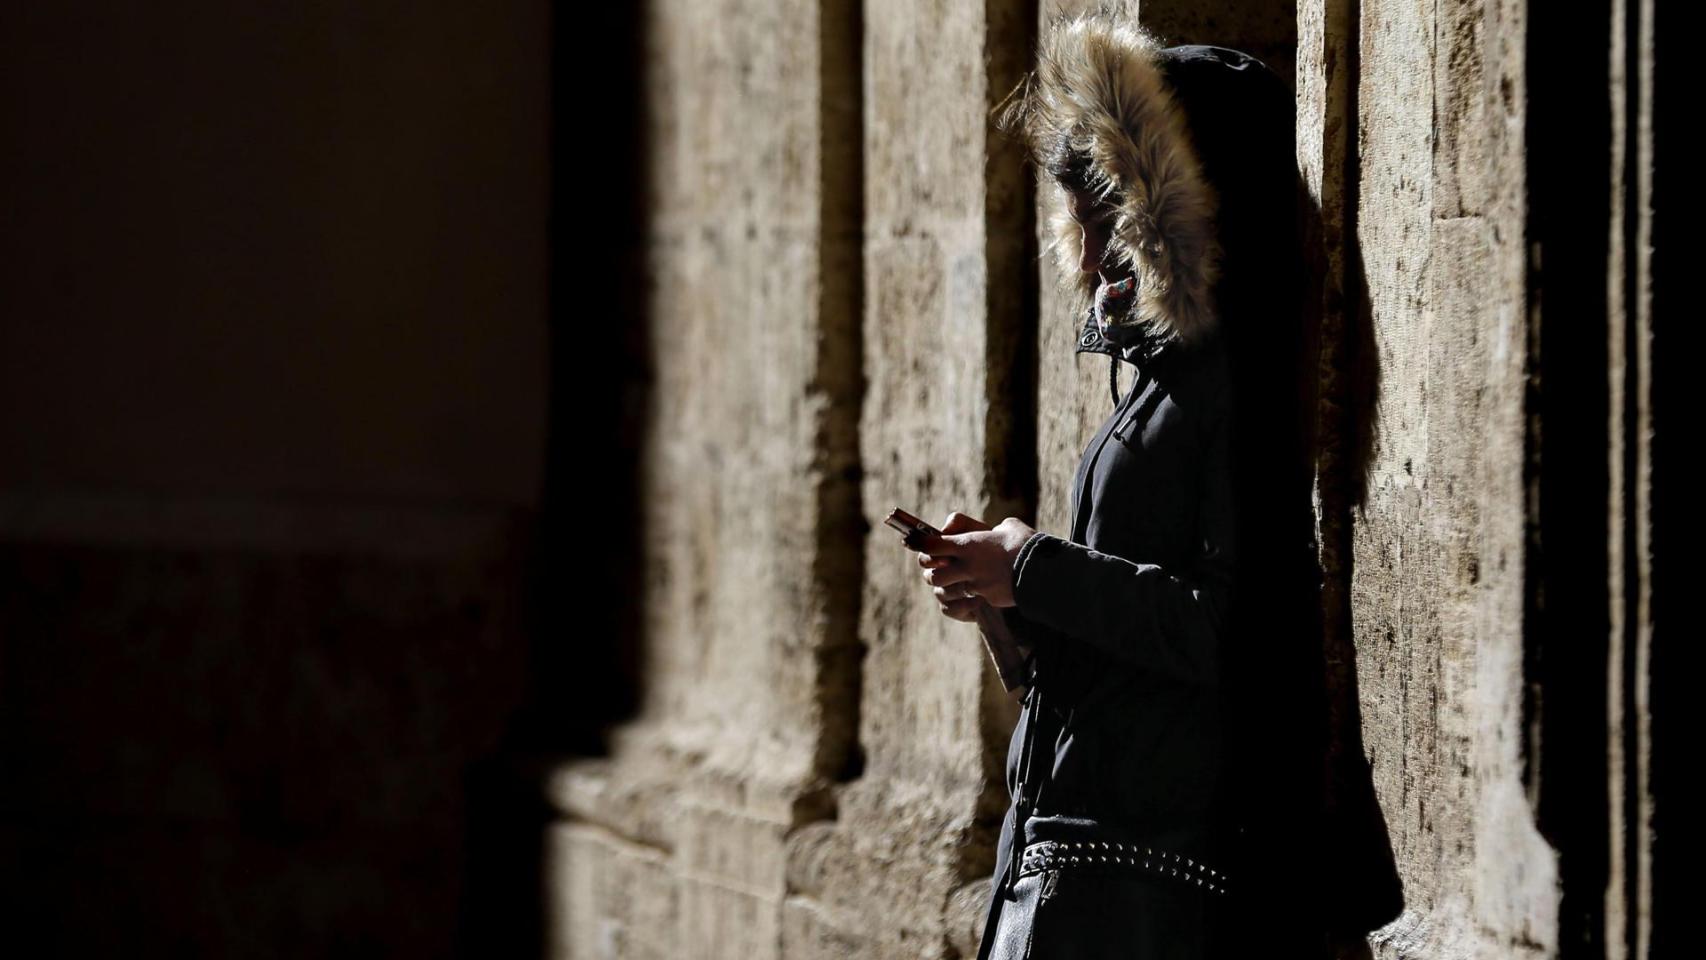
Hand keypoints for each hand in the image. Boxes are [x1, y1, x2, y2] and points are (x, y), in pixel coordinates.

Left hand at [916, 512, 1037, 611]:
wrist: (1044, 570)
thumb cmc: (1026, 544)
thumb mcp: (1008, 526)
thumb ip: (992, 529)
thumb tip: (992, 531)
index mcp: (968, 544)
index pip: (931, 545)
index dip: (920, 545)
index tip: (914, 544)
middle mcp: (967, 566)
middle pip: (932, 574)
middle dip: (931, 572)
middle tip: (937, 568)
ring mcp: (975, 586)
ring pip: (944, 592)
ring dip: (944, 589)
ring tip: (951, 585)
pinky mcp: (985, 600)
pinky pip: (961, 607)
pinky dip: (959, 605)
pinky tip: (965, 600)